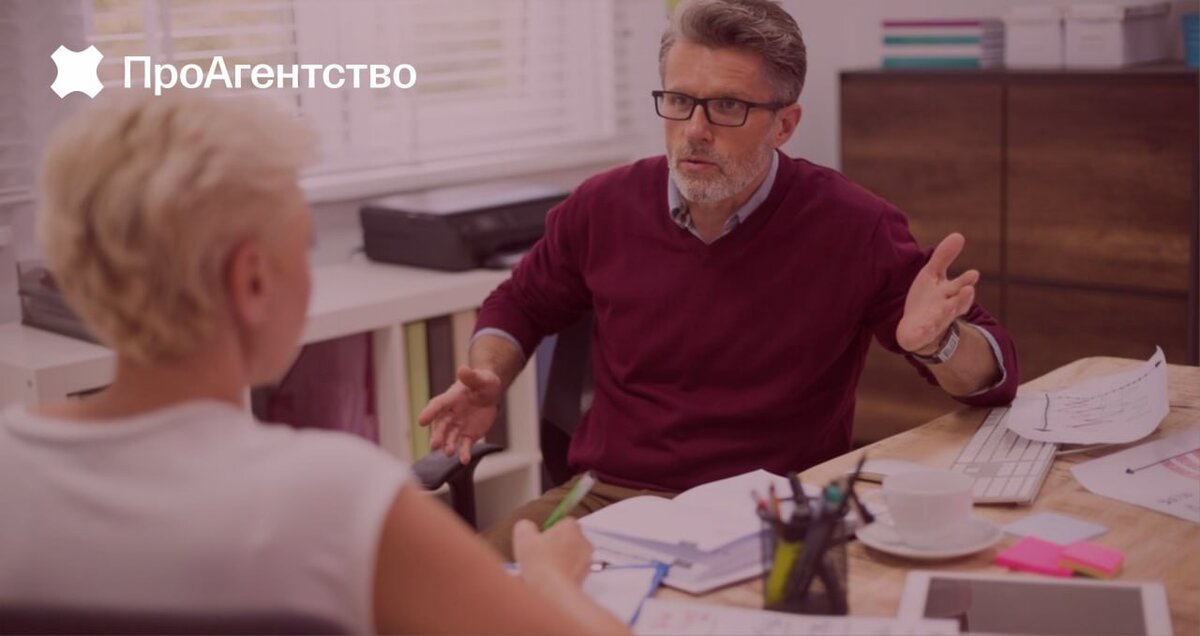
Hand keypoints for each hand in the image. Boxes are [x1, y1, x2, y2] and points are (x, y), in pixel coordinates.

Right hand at [417, 365, 501, 462]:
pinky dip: (463, 453)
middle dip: (437, 435)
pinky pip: (464, 446)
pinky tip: (464, 460)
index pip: (437, 405)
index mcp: (450, 399)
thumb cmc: (483, 382)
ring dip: (447, 446)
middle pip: (441, 426)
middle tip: (434, 446)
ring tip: (448, 453)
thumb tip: (463, 369)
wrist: (490, 394)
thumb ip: (471, 377)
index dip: (429, 412)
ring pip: (450, 438)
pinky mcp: (468, 435)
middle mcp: (451, 414)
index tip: (421, 421)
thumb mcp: (481, 378)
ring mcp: (458, 426)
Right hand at [512, 518, 592, 586]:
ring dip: (560, 561)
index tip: (538, 541)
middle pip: (568, 539)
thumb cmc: (538, 559)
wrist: (553, 590)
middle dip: (556, 546)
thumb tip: (528, 527)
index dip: (549, 530)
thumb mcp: (523, 536)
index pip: (562, 522)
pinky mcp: (586, 577)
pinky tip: (551, 581)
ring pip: (571, 556)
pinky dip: (564, 574)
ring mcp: (588, 560)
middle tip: (539, 556)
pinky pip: (572, 571)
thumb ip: (525, 526)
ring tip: (543, 571)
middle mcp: (584, 540)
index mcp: (572, 526)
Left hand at [896, 233, 978, 354]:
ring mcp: (935, 322)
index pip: (961, 286)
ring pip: (944, 318)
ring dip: (948, 311)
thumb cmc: (927, 299)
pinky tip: (927, 326)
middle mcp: (946, 309)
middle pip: (958, 304)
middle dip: (963, 297)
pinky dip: (927, 330)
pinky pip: (925, 333)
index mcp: (950, 294)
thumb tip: (959, 235)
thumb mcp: (932, 275)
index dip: (966, 280)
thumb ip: (943, 258)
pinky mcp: (922, 333)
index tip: (973, 273)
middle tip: (969, 289)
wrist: (916, 328)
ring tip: (950, 305)